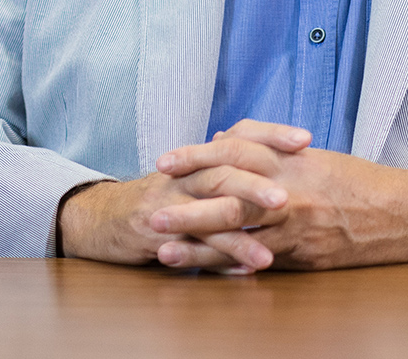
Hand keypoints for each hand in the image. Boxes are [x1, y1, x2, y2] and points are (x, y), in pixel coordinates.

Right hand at [56, 121, 311, 273]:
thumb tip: (269, 154)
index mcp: (199, 160)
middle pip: (222, 172)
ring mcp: (168, 205)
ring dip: (238, 234)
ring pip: (205, 214)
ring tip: (268, 252)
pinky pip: (188, 248)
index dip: (270, 135)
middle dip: (255, 185)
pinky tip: (242, 272)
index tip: (306, 138)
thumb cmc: (158, 199)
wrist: (101, 217)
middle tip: (286, 198)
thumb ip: (226, 166)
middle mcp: (184, 177)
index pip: (238, 138)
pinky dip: (217, 261)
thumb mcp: (190, 176)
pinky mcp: (153, 234)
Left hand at [149, 119, 407, 271]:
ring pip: (240, 235)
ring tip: (164, 251)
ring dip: (199, 244)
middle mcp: (291, 190)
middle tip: (153, 210)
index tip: (166, 161)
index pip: (235, 149)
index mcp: (291, 159)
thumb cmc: (357, 181)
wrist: (403, 213)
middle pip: (229, 194)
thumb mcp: (312, 155)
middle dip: (188, 204)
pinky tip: (206, 273)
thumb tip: (222, 140)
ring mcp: (297, 227)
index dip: (197, 154)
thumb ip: (267, 147)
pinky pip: (262, 262)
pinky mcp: (305, 257)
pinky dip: (231, 268)